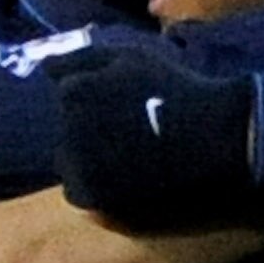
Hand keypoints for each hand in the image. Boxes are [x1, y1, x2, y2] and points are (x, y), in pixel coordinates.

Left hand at [49, 50, 257, 229]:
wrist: (218, 141)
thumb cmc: (177, 92)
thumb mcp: (131, 58)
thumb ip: (83, 58)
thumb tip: (45, 67)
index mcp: (73, 93)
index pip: (65, 92)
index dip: (95, 96)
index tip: (122, 102)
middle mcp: (67, 132)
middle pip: (65, 131)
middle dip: (87, 129)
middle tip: (126, 132)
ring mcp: (81, 171)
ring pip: (70, 165)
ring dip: (89, 161)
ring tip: (128, 158)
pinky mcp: (97, 204)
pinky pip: (84, 195)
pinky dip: (99, 188)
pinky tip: (128, 180)